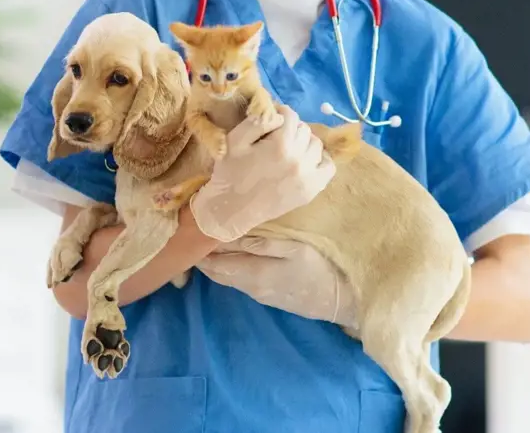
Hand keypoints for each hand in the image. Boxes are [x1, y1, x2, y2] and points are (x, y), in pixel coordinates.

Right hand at [189, 105, 334, 242]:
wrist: (232, 210)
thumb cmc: (230, 173)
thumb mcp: (234, 140)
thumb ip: (257, 122)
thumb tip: (278, 114)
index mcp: (280, 145)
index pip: (290, 116)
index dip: (280, 113)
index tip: (272, 122)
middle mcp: (299, 159)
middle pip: (304, 130)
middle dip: (291, 129)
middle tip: (277, 138)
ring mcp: (308, 176)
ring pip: (316, 146)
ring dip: (304, 143)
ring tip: (290, 150)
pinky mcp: (311, 190)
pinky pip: (328, 167)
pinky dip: (320, 160)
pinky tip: (305, 161)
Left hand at [197, 236, 358, 329]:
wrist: (339, 301)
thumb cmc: (318, 269)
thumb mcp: (291, 248)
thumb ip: (258, 243)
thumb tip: (227, 236)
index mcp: (251, 273)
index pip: (214, 263)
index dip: (199, 248)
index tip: (190, 228)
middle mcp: (248, 287)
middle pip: (216, 272)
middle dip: (203, 255)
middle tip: (194, 232)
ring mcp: (257, 293)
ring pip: (226, 277)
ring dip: (215, 261)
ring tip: (210, 239)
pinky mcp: (265, 295)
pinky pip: (237, 280)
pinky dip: (228, 267)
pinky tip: (231, 254)